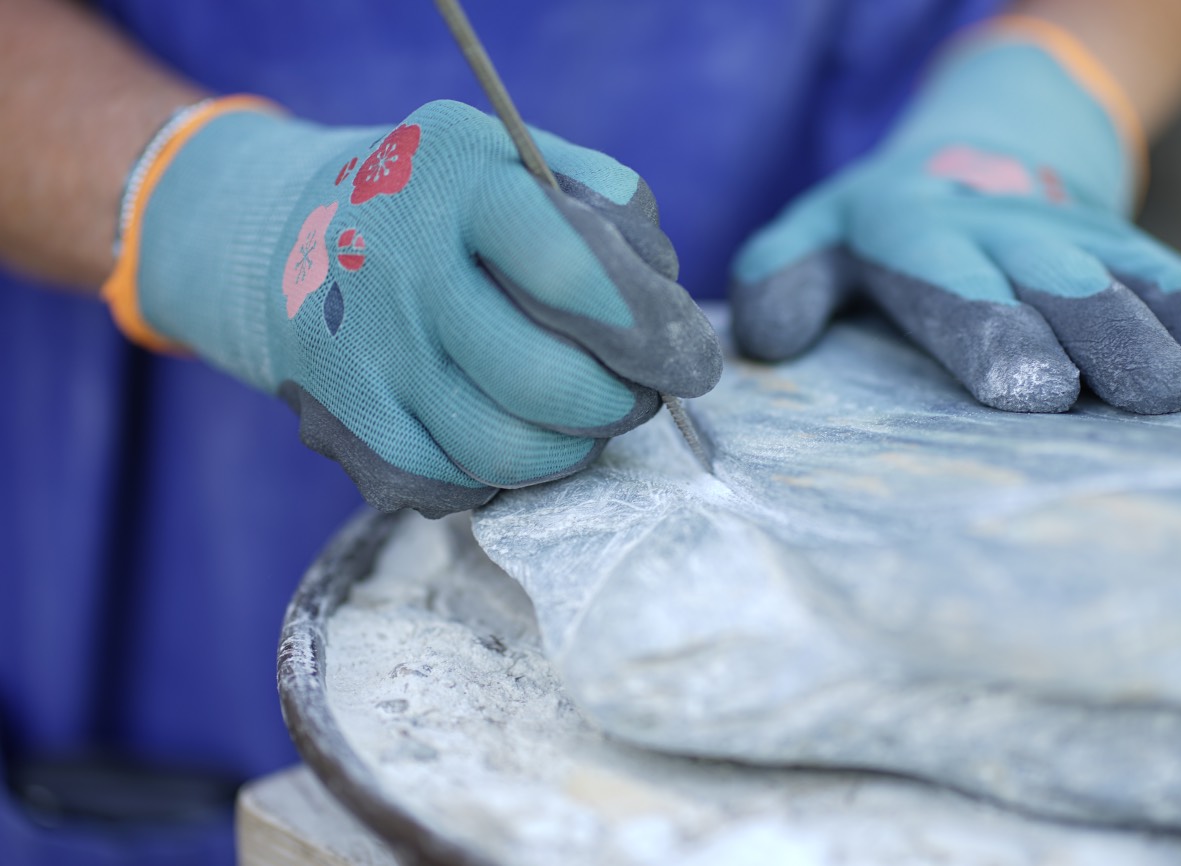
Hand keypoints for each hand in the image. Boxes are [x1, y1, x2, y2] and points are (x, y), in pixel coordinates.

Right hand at [123, 100, 720, 516]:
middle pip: (542, 383)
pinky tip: (509, 433)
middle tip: (639, 397)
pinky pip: (449, 488)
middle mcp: (397, 266)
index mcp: (458, 183)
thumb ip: (603, 203)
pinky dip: (501, 478)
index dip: (648, 332)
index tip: (690, 361)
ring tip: (583, 419)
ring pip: (501, 452)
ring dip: (570, 450)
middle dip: (620, 406)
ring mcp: (361, 353)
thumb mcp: (514, 158)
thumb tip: (662, 293)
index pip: (568, 272)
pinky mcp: (340, 424)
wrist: (285, 233)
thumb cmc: (440, 201)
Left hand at [730, 21, 1180, 414]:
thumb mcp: (810, 235)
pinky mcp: (1140, 253)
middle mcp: (1015, 235)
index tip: (1040, 389)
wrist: (975, 153)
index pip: (958, 287)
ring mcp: (1089, 241)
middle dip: (1117, 338)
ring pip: (1151, 280)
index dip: (997, 334)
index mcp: (923, 235)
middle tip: (1160, 399)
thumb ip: (778, 278)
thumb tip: (769, 339)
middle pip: (1071, 288)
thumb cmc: (879, 224)